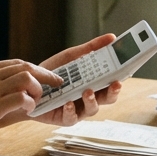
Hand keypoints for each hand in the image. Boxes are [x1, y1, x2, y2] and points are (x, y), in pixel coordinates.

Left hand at [0, 34, 123, 130]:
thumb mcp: (72, 56)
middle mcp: (89, 97)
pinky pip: (72, 117)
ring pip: (93, 109)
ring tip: (87, 91)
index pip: (112, 81)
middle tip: (115, 83)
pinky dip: (71, 111)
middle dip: (113, 92)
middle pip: (108, 98)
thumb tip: (111, 37)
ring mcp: (78, 109)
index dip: (122, 77)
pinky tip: (68, 103)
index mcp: (94, 83)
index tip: (127, 70)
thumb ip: (90, 48)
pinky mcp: (65, 118)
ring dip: (92, 100)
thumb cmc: (53, 72)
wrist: (29, 83)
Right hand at [0, 60, 61, 146]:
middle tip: (56, 85)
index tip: (45, 77)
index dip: (34, 69)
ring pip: (26, 78)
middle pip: (25, 66)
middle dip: (45, 76)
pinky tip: (27, 112)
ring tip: (36, 102)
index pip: (15, 63)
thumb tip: (0, 93)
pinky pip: (21, 98)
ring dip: (37, 90)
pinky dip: (30, 104)